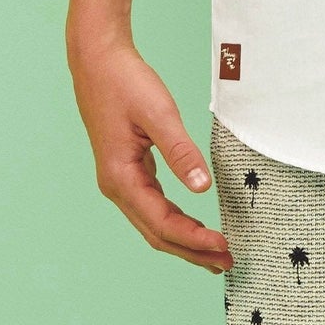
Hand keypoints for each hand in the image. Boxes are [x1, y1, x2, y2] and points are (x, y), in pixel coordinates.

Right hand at [67, 33, 233, 272]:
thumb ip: (181, 152)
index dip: (194, 239)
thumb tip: (203, 187)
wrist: (98, 61)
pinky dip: (174, 221)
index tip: (224, 247)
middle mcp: (117, 187)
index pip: (163, 223)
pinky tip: (192, 223)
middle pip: (157, 233)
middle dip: (191, 251)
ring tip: (214, 253)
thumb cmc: (125, 83)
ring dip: (184, 240)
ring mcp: (120, 180)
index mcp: (121, 179)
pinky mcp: (127, 170)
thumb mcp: (158, 114)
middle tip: (226, 263)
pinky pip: (153, 206)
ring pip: (154, 223)